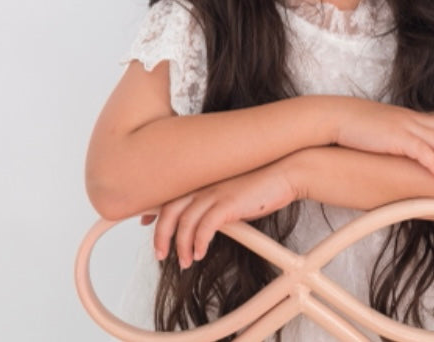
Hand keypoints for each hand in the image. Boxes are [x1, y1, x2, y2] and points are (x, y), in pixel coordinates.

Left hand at [149, 161, 298, 268]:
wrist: (286, 171)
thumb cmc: (261, 182)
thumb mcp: (230, 190)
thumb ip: (213, 201)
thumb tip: (204, 220)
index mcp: (202, 179)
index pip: (168, 194)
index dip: (154, 212)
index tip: (146, 225)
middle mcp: (203, 184)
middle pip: (169, 210)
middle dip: (160, 235)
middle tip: (161, 255)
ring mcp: (214, 192)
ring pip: (184, 222)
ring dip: (181, 246)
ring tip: (184, 262)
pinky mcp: (228, 203)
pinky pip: (205, 227)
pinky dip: (198, 244)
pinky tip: (199, 254)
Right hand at [331, 98, 433, 179]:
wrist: (337, 116)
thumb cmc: (359, 125)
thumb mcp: (386, 127)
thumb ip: (402, 135)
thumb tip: (411, 148)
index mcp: (413, 117)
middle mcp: (414, 120)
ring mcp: (406, 129)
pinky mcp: (394, 139)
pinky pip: (418, 152)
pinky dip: (433, 164)